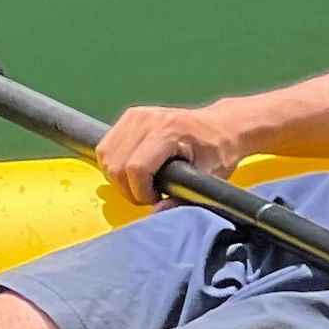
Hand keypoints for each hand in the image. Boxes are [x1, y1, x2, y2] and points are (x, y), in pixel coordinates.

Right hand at [95, 102, 241, 205]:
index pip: (135, 167)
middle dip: (128, 188)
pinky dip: (114, 164)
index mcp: (169, 131)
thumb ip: (181, 199)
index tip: (157, 198)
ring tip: (141, 183)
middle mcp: (147, 119)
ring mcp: (136, 115)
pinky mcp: (130, 116)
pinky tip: (133, 171)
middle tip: (150, 194)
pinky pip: (107, 146)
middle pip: (115, 163)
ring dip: (118, 177)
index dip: (141, 191)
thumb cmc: (219, 152)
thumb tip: (155, 214)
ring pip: (106, 155)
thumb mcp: (208, 179)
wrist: (222, 126)